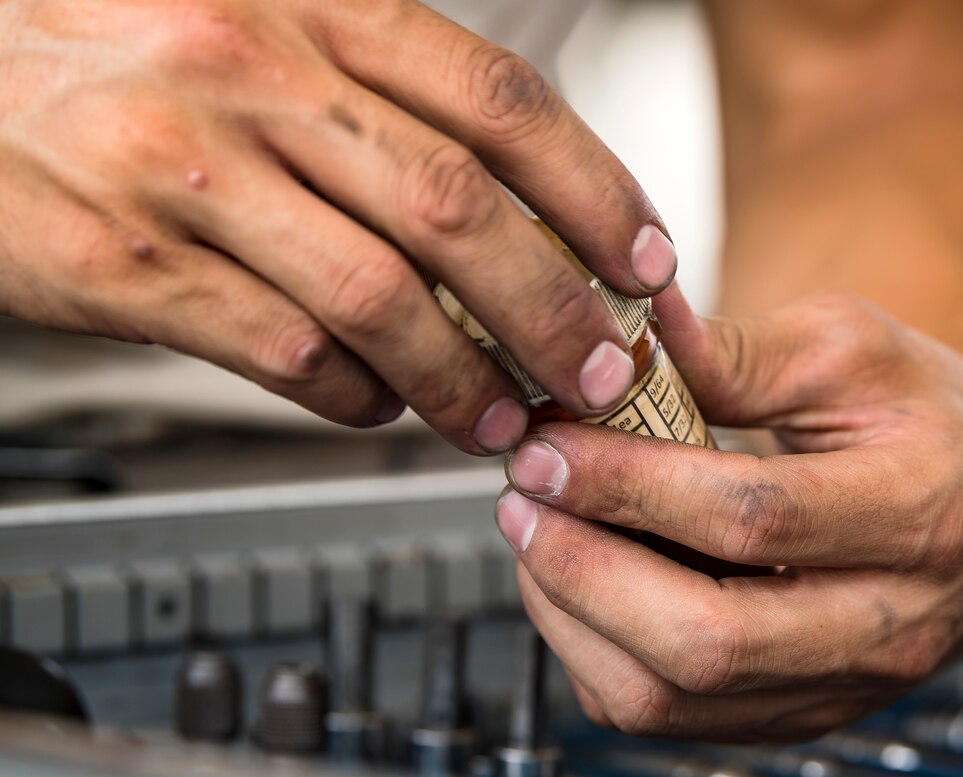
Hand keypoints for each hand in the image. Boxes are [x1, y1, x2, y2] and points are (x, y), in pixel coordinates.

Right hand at [0, 0, 674, 451]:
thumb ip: (381, 97)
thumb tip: (509, 207)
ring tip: (498, 417)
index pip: (499, 101)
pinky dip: (356, 394)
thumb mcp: (264, 25)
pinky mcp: (132, 267)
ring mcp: (191, 174)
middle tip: (600, 371)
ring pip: (378, 298)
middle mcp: (257, 79)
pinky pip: (285, 352)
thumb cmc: (131, 50)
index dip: (595, 189)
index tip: (644, 261)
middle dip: (552, 306)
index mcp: (312, 8)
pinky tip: (381, 404)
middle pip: (457, 210)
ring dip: (460, 375)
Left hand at [496, 288, 962, 741]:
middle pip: (706, 639)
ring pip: (672, 696)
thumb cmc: (919, 415)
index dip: (630, 485)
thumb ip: (734, 350)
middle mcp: (889, 623)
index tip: (551, 448)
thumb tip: (625, 339)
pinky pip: (668, 714)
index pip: (750, 518)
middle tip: (523, 501)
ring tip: (534, 536)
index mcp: (920, 511)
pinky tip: (573, 582)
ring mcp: (838, 683)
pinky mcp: (792, 709)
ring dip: (573, 616)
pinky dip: (595, 651)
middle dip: (584, 568)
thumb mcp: (847, 348)